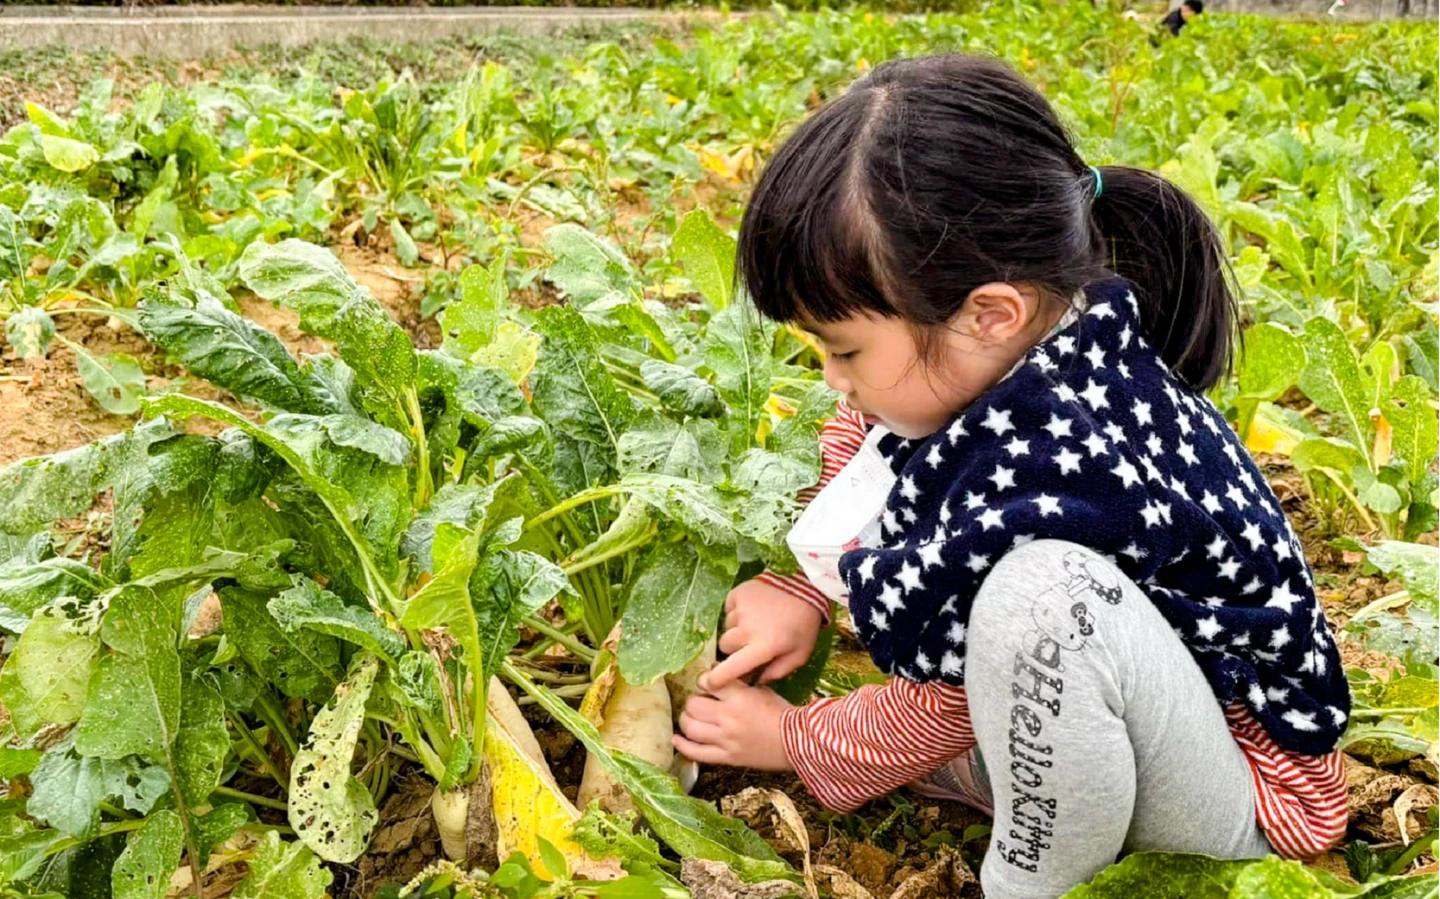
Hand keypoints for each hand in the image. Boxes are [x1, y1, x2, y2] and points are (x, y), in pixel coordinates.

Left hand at [674, 682, 793, 770]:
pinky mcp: (726, 758)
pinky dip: (682, 746)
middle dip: (693, 702)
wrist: (797, 742)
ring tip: (691, 718)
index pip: (709, 682)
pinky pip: (697, 753)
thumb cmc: (782, 714)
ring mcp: (725, 739)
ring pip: (691, 728)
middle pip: (693, 705)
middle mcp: (728, 717)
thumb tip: (719, 678)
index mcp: (739, 697)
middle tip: (699, 703)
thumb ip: (739, 686)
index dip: (704, 680)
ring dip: (686, 721)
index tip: (706, 683)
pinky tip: (677, 738)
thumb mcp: (762, 691)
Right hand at [700, 580, 823, 691]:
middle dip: (735, 647)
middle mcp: (748, 629)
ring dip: (737, 628)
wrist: (807, 588)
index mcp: (764, 647)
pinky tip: (753, 609)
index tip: (710, 682)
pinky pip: (728, 609)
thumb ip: (777, 672)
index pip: (732, 668)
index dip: (718, 678)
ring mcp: (741, 609)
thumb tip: (755, 681)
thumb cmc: (804, 625)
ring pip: (726, 627)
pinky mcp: (737, 593)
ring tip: (756, 622)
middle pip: (725, 645)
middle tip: (751, 642)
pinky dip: (736, 611)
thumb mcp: (799, 655)